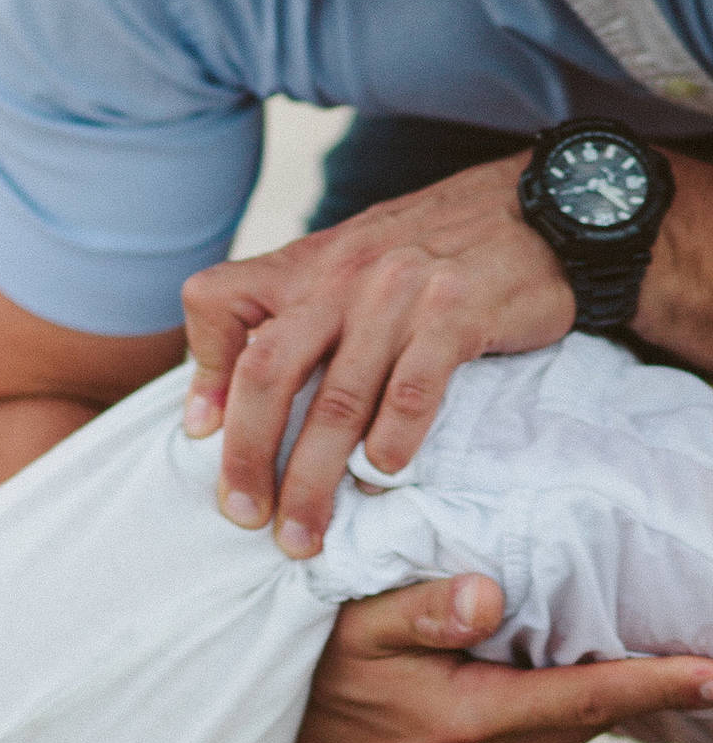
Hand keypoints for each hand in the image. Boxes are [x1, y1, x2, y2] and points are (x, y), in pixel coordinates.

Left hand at [180, 154, 571, 557]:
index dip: (202, 371)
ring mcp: (399, 293)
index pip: (216, 299)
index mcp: (304, 264)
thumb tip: (216, 406)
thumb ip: (290, 317)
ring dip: (314, 480)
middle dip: (249, 455)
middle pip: (267, 371)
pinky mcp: (458, 313)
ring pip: (337, 401)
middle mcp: (342, 276)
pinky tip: (380, 477)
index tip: (202, 433)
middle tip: (246, 515)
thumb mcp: (348, 264)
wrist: (539, 210)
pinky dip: (391, 443)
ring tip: (306, 533)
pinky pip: (412, 391)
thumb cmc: (433, 252)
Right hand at [285, 573, 712, 742]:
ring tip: (651, 652)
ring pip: (562, 729)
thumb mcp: (345, 628)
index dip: (660, 681)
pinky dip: (557, 705)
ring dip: (600, 695)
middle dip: (647, 685)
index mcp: (466, 724)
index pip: (585, 698)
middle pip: (588, 718)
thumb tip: (487, 595)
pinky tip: (564, 669)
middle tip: (701, 648)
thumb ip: (418, 611)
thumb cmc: (294, 672)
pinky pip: (531, 739)